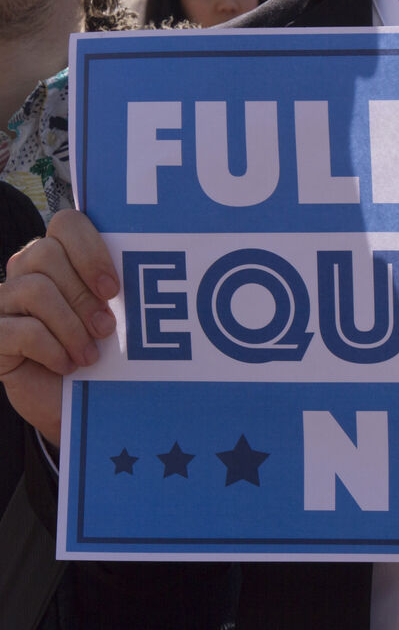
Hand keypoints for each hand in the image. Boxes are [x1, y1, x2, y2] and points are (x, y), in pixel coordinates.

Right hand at [0, 210, 117, 445]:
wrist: (78, 406)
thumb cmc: (104, 356)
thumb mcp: (120, 319)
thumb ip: (124, 291)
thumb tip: (154, 274)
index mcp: (60, 257)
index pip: (68, 223)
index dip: (91, 251)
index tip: (114, 289)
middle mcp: (26, 271)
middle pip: (47, 254)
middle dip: (83, 296)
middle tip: (106, 329)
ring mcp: (5, 302)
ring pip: (34, 290)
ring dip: (71, 327)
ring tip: (90, 356)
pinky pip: (18, 330)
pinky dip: (50, 349)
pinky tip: (67, 365)